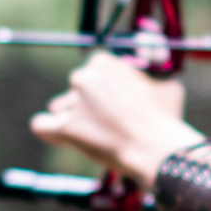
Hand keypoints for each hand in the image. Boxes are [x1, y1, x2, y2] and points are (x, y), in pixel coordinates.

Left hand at [31, 51, 204, 187]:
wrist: (157, 148)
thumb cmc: (166, 118)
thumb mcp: (168, 86)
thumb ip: (151, 78)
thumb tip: (155, 73)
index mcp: (103, 63)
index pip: (92, 73)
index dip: (104, 90)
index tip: (117, 104)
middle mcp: (82, 78)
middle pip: (76, 90)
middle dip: (89, 105)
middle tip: (110, 123)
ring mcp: (71, 102)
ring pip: (60, 107)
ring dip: (74, 119)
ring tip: (98, 136)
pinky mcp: (63, 127)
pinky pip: (43, 125)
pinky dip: (52, 131)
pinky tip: (65, 137)